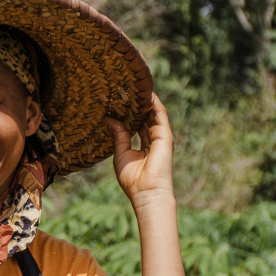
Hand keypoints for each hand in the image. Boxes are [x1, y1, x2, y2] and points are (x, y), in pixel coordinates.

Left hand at [107, 93, 175, 208]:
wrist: (146, 191)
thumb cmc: (133, 179)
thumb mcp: (121, 154)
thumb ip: (118, 136)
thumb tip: (110, 119)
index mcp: (144, 145)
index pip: (137, 124)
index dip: (130, 113)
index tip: (120, 101)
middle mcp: (154, 139)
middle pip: (146, 116)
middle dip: (137, 103)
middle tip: (125, 89)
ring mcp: (161, 136)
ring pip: (153, 112)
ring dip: (145, 99)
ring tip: (134, 84)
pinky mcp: (165, 134)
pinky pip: (159, 114)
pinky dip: (153, 102)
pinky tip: (145, 92)